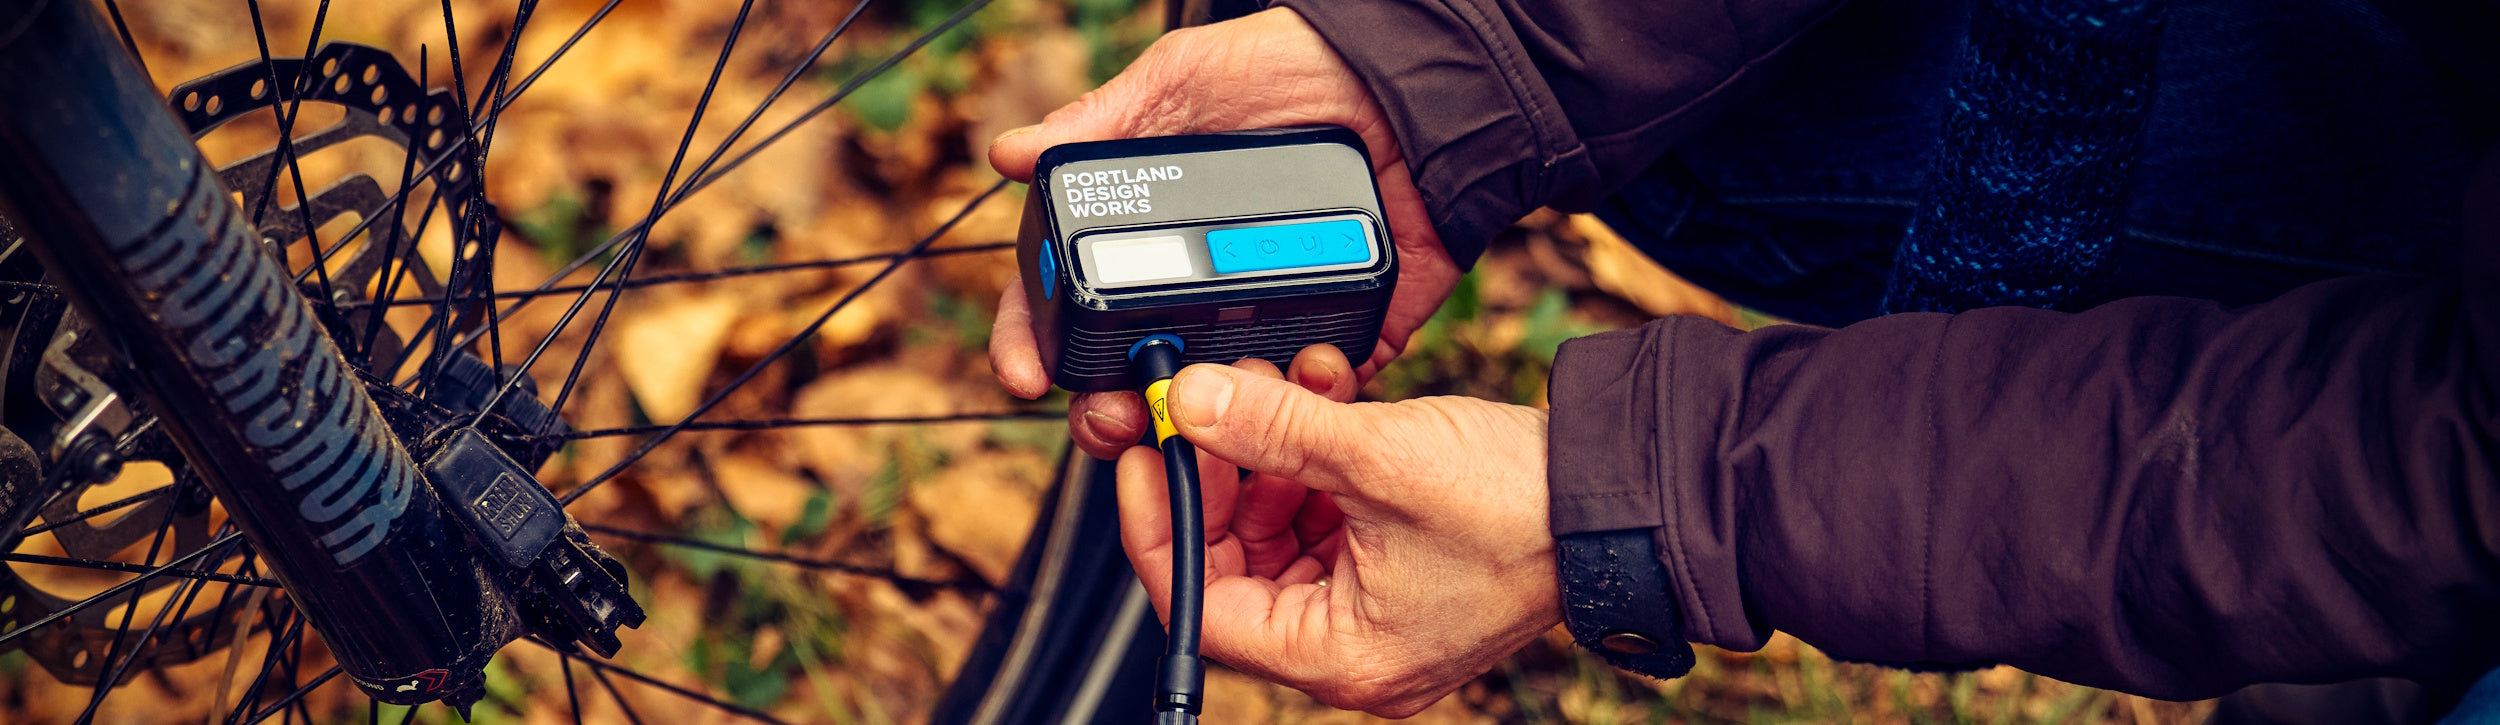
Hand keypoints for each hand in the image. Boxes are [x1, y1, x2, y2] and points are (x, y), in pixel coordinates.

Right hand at [988, 7, 1461, 458]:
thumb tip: (1009, 155)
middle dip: (1107, 409)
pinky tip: (1280, 396)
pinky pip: (1313, 394)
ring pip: (1218, 400)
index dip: (1036, 339)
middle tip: (1105, 420)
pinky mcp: (1340, 334)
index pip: (1073, 298)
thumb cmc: (1291, 67)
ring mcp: (1267, 315)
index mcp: (1149, 232)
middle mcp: (1200, 284)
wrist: (1408, 82)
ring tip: (1189, 416)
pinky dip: (1298, 409)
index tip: (1026, 373)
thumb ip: (1102, 123)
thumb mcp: (1183, 82)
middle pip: (1133, 369)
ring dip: (1196, 422)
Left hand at [1117, 345, 1557, 716]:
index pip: (1200, 606)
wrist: (1622, 493)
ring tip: (1284, 386)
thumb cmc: (1522, 506)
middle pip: (1235, 566)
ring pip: (1280, 533)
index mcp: (1339, 658)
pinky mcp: (1402, 569)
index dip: (1161, 522)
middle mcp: (1353, 650)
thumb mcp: (1375, 455)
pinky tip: (1323, 398)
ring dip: (1273, 455)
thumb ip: (1271, 429)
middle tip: (1212, 409)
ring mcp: (1378, 611)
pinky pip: (1328, 519)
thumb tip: (1191, 402)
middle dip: (1224, 476)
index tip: (1147, 455)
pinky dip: (1316, 462)